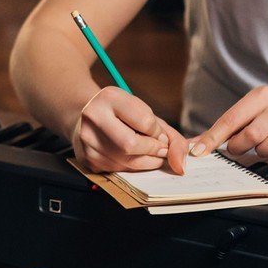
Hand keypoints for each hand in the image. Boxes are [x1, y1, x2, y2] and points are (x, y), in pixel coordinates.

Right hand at [74, 86, 188, 173]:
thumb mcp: (148, 116)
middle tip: (159, 149)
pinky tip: (131, 157)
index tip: (157, 132)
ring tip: (148, 153)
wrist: (92, 118)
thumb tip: (180, 166)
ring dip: (146, 162)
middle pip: (131, 144)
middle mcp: (93, 115)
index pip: (145, 121)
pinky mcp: (86, 157)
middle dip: (153, 150)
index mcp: (110, 97)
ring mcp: (87, 138)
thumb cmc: (125, 117)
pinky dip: (132, 167)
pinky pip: (118, 170)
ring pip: (126, 161)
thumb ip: (173, 138)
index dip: (158, 132)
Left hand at [190, 86, 267, 165]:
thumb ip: (221, 129)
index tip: (199, 151)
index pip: (231, 119)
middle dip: (240, 146)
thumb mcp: (248, 114)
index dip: (213, 138)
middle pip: (251, 134)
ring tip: (266, 146)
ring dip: (265, 152)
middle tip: (241, 147)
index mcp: (260, 96)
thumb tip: (191, 145)